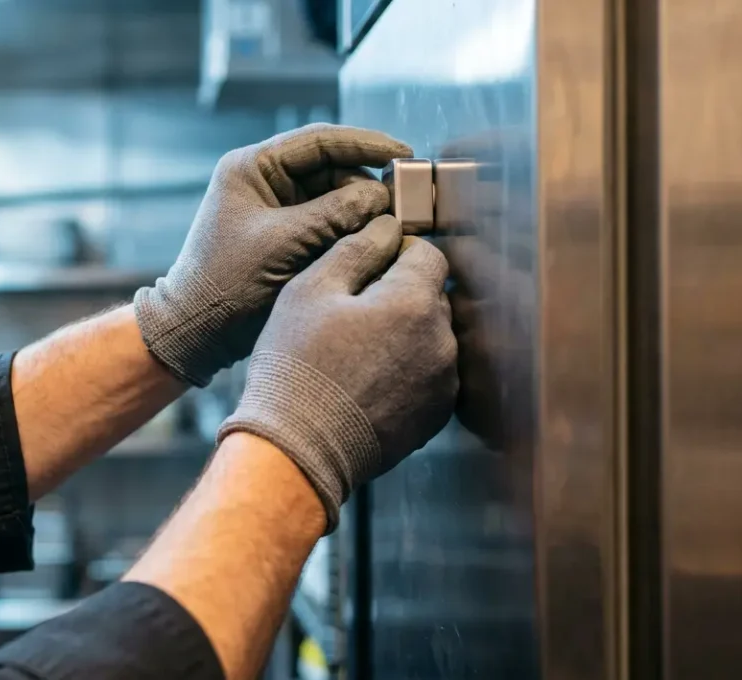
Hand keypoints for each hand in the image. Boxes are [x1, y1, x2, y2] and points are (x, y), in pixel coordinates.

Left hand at [134, 123, 411, 385]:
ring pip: (333, 197)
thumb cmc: (227, 284)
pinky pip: (326, 223)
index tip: (402, 153)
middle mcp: (263, 180)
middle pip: (331, 168)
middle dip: (366, 184)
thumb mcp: (285, 243)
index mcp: (251, 167)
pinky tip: (372, 242)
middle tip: (404, 201)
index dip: (364, 144)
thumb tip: (380, 196)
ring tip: (391, 226)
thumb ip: (335, 214)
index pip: (318, 140)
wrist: (197, 330)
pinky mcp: (284, 236)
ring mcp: (274, 208)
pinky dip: (349, 230)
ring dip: (361, 210)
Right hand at [218, 216, 457, 530]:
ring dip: (404, 335)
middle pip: (432, 296)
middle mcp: (442, 341)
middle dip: (399, 295)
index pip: (428, 254)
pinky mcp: (435, 415)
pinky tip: (366, 381)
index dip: (395, 254)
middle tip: (351, 314)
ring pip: (430, 337)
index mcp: (415, 302)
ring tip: (356, 353)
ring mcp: (443, 383)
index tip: (365, 270)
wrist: (299, 448)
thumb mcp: (310, 290)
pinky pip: (428, 375)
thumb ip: (356, 249)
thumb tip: (386, 228)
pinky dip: (405, 371)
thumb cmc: (297, 366)